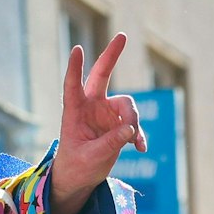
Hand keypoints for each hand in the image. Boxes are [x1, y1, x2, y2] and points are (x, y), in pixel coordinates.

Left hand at [49, 33, 145, 213]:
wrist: (80, 177)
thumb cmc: (77, 166)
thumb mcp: (91, 157)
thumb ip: (110, 143)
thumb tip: (131, 129)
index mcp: (74, 110)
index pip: (73, 84)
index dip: (75, 67)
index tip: (77, 49)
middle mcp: (91, 106)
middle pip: (102, 74)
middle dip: (112, 55)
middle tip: (123, 36)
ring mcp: (106, 113)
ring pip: (127, 105)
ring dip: (134, 120)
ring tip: (135, 141)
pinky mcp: (119, 124)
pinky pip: (134, 123)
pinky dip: (138, 134)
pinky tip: (141, 148)